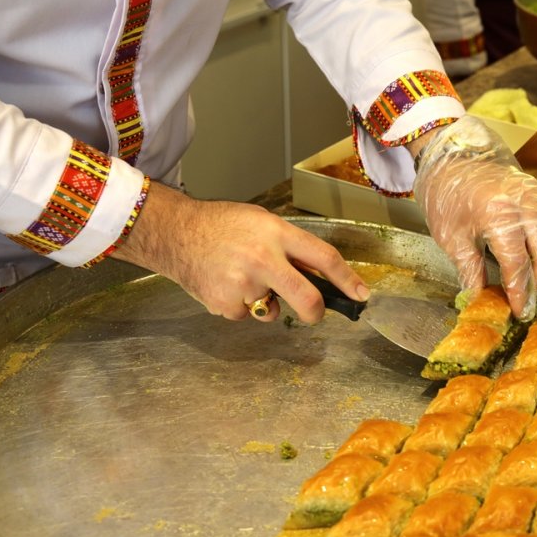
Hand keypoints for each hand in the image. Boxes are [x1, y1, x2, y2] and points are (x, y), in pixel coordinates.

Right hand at [112, 182, 369, 321]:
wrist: (175, 234)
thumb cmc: (221, 225)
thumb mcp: (262, 221)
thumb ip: (290, 246)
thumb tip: (318, 275)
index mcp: (276, 233)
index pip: (324, 258)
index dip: (347, 280)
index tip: (361, 295)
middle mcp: (263, 259)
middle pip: (307, 299)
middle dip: (316, 313)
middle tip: (314, 313)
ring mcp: (244, 285)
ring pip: (273, 310)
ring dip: (266, 301)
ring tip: (241, 277)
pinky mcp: (227, 305)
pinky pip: (247, 314)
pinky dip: (241, 305)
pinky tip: (224, 284)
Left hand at [412, 116, 536, 320]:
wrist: (458, 160)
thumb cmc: (450, 196)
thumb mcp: (452, 238)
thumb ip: (470, 271)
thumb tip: (478, 300)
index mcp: (498, 216)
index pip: (518, 264)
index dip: (520, 292)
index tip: (519, 310)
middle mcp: (525, 205)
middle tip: (531, 304)